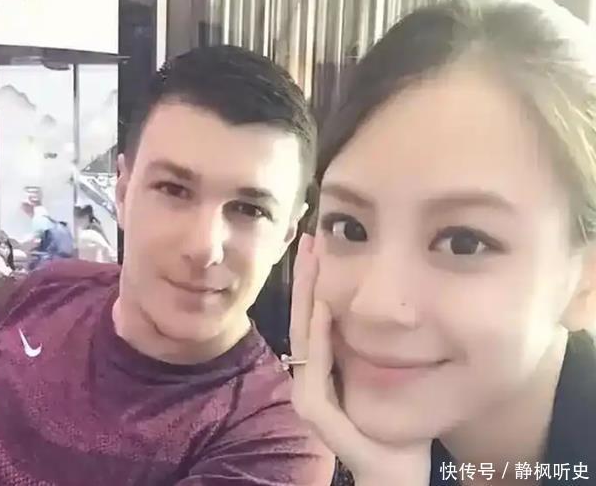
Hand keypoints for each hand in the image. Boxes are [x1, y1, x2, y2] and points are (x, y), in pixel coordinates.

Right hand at [289, 234, 431, 484]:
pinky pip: (315, 367)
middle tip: (309, 238)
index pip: (314, 315)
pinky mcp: (315, 411)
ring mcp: (308, 393)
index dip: (314, 281)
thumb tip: (388, 302)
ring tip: (311, 259)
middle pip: (303, 318)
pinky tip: (322, 306)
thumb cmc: (397, 425)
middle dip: (306, 277)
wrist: (397, 469)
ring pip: (302, 336)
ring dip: (305, 295)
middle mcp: (309, 376)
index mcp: (324, 366)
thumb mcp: (386, 374)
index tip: (320, 245)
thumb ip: (376, 344)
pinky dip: (317, 336)